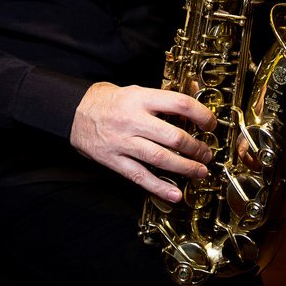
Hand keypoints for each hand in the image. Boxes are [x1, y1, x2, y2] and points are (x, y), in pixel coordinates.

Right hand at [70, 82, 214, 199]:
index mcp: (140, 98)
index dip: (201, 115)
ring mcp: (122, 142)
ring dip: (185, 168)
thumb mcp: (136, 90)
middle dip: (196, 148)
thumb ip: (163, 98)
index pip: (179, 104)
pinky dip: (159, 187)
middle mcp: (132, 120)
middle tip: (206, 154)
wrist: (74, 113)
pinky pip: (140, 176)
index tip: (210, 124)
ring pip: (160, 158)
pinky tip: (175, 194)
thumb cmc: (110, 101)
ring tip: (200, 172)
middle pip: (173, 136)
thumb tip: (194, 100)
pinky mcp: (114, 160)